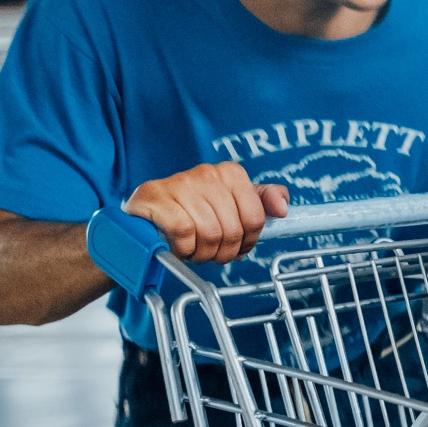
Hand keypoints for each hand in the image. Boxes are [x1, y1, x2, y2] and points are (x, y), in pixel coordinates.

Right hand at [124, 161, 288, 263]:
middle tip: (210, 252)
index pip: (256, 218)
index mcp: (230, 173)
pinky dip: (183, 248)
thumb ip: (260, 202)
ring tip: (194, 249)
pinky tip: (178, 245)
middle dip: (223, 252)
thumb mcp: (230, 203)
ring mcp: (181, 183)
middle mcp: (208, 173)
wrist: (144, 213)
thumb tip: (283, 208)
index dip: (247, 241)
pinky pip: (185, 233)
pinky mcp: (157, 197)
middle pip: (233, 230)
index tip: (235, 246)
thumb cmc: (190, 210)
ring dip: (202, 253)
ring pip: (210, 234)